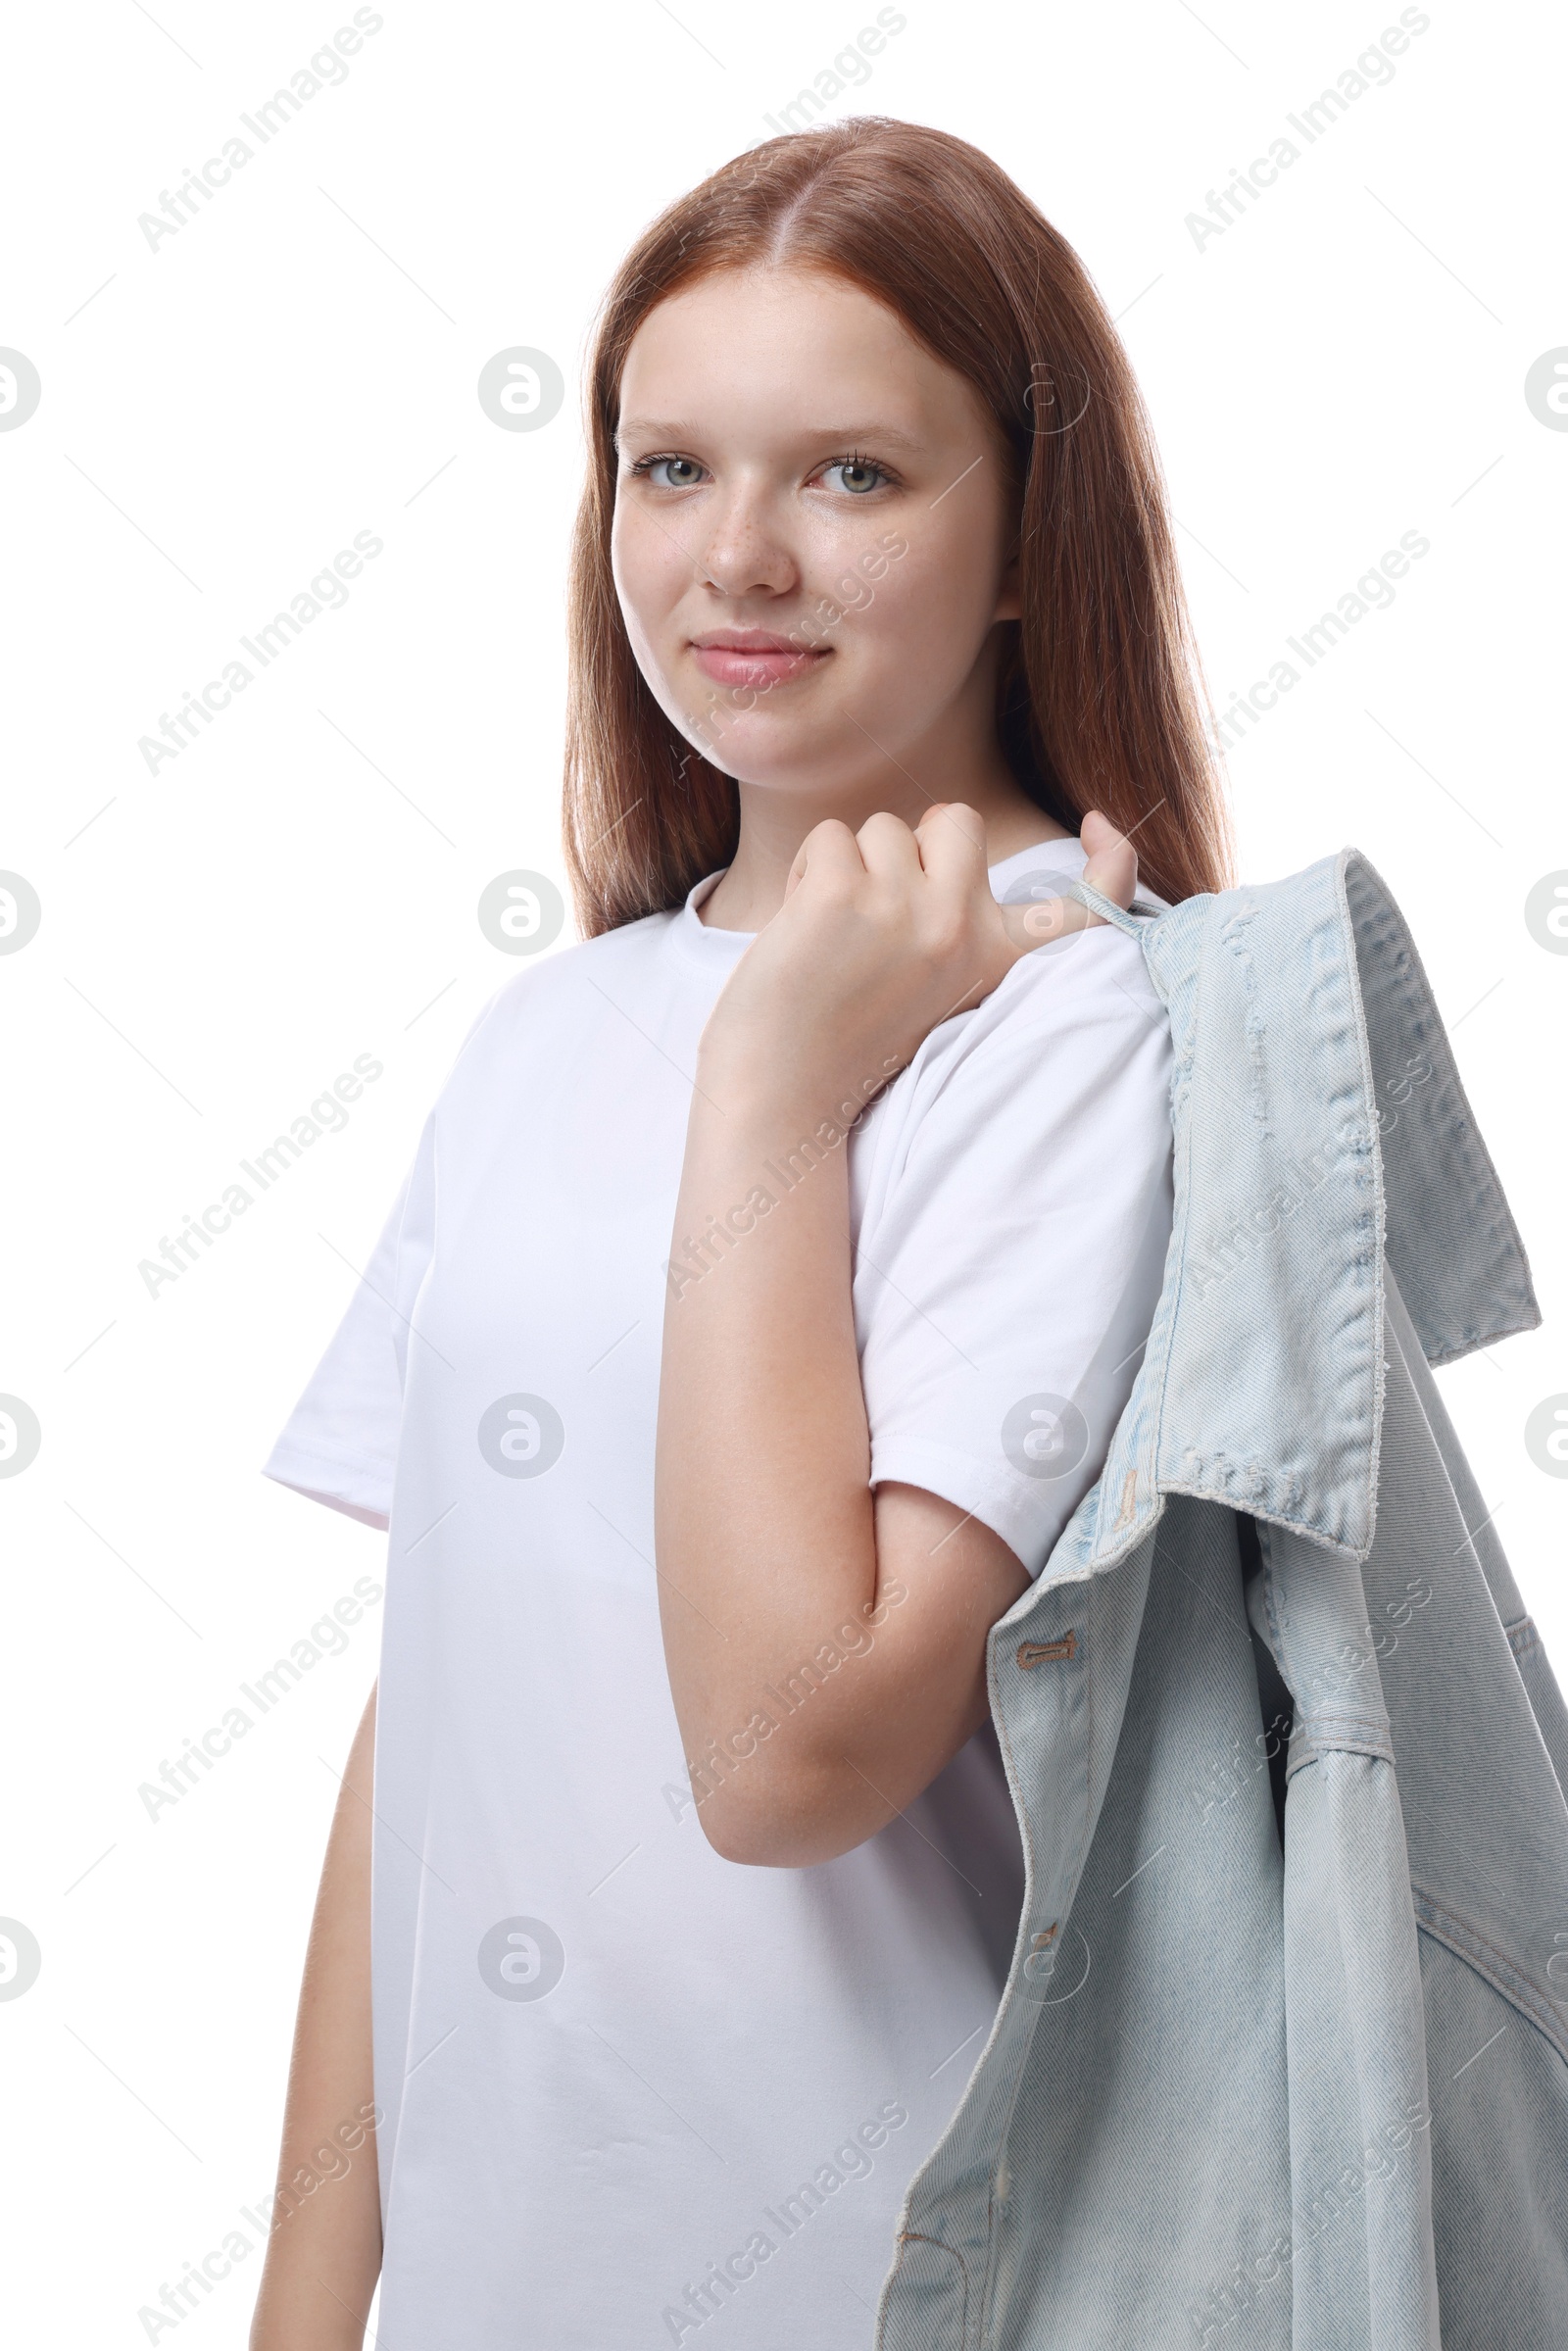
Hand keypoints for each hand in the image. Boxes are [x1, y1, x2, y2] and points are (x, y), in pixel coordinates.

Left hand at [697, 805, 1138, 1119]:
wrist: (782, 1093)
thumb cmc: (848, 1041)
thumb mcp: (935, 991)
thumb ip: (957, 926)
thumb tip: (947, 825)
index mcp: (994, 959)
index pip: (1084, 911)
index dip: (1110, 862)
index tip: (1096, 824)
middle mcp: (962, 928)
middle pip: (958, 819)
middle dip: (915, 842)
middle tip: (882, 906)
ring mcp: (902, 908)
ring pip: (883, 828)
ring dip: (851, 866)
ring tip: (834, 933)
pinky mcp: (840, 896)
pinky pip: (829, 837)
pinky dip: (807, 871)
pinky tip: (801, 926)